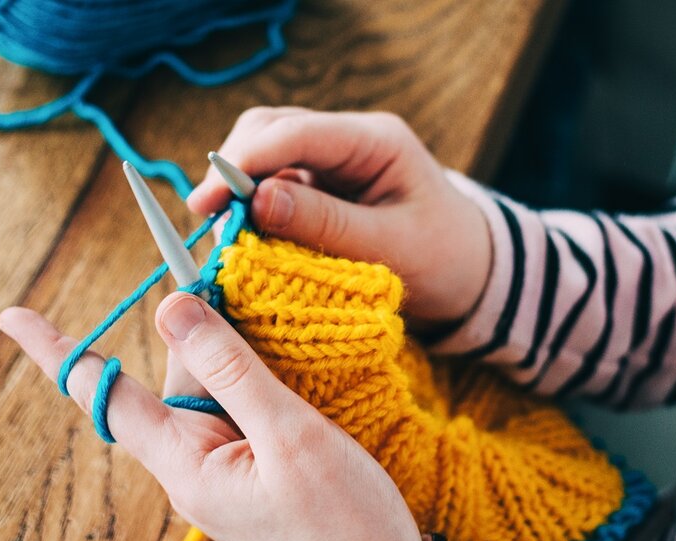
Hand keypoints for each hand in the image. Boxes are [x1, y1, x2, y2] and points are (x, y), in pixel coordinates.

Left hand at [0, 295, 424, 540]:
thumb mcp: (289, 436)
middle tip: (222, 270)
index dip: (58, 351)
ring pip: (206, 386)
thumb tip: (172, 304)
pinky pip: (232, 406)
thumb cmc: (342, 522)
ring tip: (270, 324)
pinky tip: (279, 358)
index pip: (104, 395)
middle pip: (170, 375)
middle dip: (195, 326)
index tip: (11, 315)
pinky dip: (248, 374)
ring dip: (231, 348)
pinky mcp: (246, 467)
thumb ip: (231, 368)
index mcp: (184, 463)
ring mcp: (218, 467)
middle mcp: (188, 464)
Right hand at [187, 107, 491, 322]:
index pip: (296, 133)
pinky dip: (249, 207)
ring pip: (264, 152)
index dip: (244, 163)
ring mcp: (332, 160)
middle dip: (232, 169)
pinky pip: (271, 183)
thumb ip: (324, 224)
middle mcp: (349, 139)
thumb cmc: (442, 260)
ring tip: (220, 230)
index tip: (207, 202)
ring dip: (236, 187)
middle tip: (206, 218)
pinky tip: (239, 234)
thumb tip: (256, 203)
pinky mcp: (320, 185)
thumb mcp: (389, 248)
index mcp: (375, 141)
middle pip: (269, 130)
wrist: (470, 276)